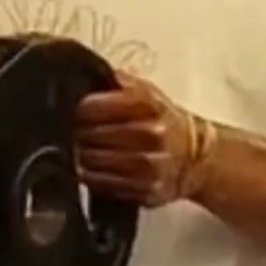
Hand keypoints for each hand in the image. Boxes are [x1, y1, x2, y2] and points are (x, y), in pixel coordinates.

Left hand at [74, 74, 216, 209]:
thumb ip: (122, 83)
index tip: (72, 110)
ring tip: (76, 148)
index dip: (78, 109)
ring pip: (94, 160)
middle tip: (69, 130)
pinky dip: (89, 176)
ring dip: (79, 155)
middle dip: (76, 132)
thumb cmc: (165, 123)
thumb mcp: (150, 94)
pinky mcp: (145, 190)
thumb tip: (93, 75)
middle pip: (92, 134)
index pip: (95, 106)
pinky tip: (86, 168)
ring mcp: (149, 165)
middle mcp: (151, 135)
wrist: (196, 159)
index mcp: (149, 106)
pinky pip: (103, 183)